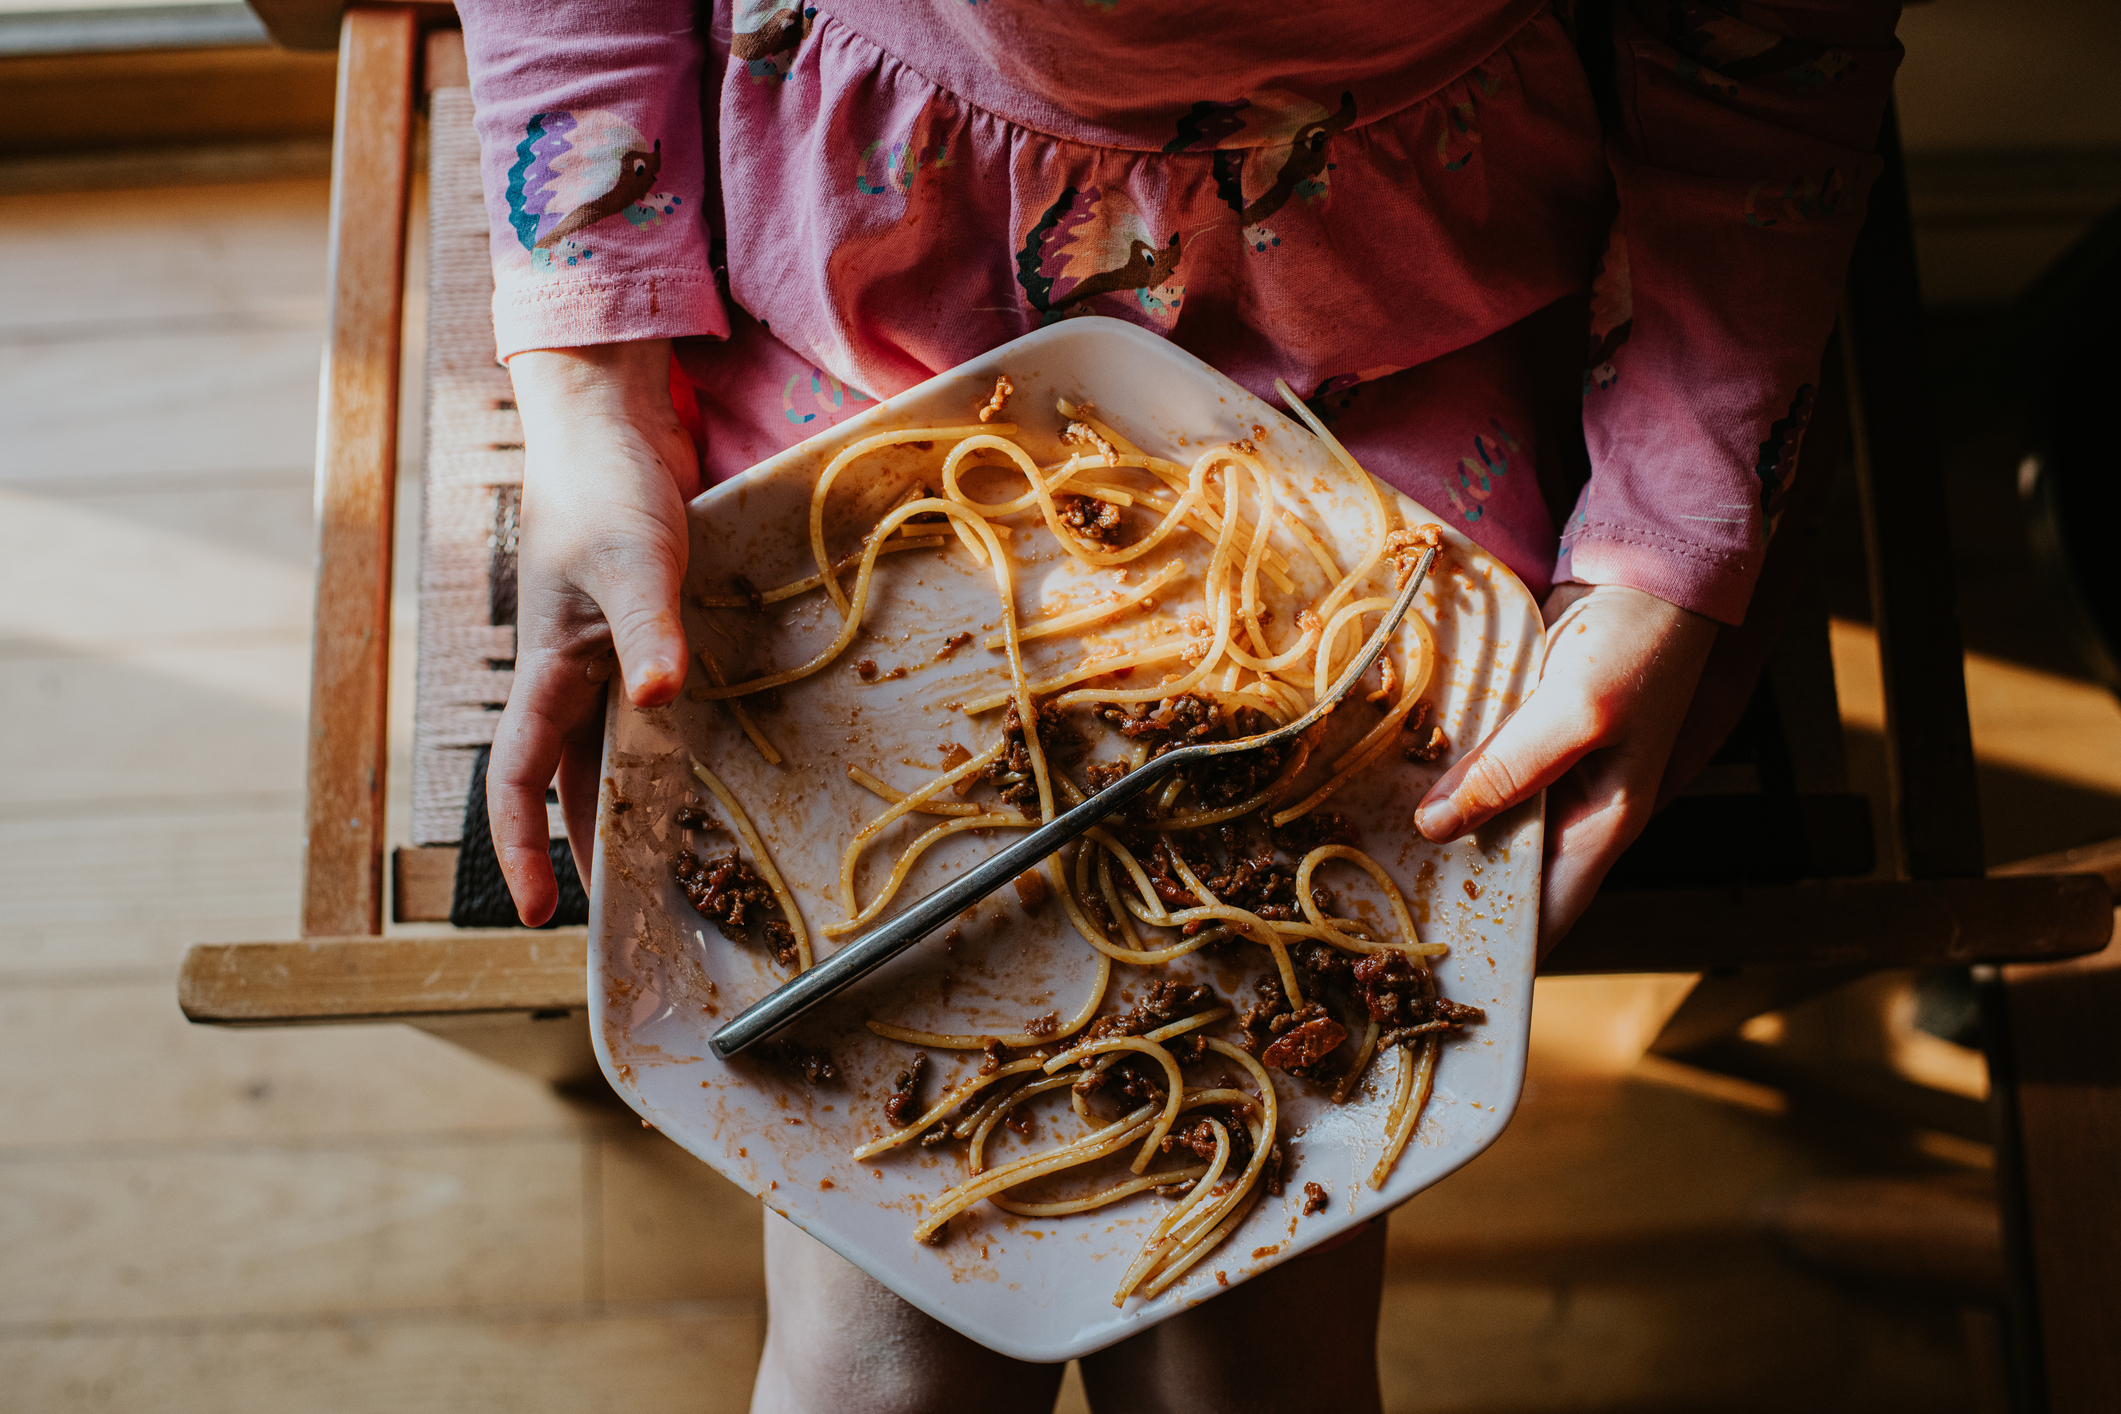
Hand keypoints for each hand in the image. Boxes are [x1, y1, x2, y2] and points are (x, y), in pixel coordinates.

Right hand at [488, 339, 698, 925]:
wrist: (612, 417)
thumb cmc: (607, 484)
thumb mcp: (633, 562)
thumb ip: (647, 631)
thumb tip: (659, 697)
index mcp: (549, 667)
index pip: (520, 778)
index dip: (522, 847)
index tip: (537, 913)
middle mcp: (571, 669)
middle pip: (568, 776)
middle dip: (585, 842)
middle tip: (623, 906)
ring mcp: (604, 649)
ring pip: (609, 745)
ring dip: (628, 795)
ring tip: (665, 853)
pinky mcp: (641, 625)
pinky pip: (644, 704)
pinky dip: (664, 740)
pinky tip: (701, 759)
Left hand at [1414, 582, 1717, 955]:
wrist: (1648, 568)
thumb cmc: (1635, 644)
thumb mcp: (1573, 712)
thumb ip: (1508, 771)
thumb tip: (1437, 829)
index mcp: (1603, 824)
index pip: (1549, 912)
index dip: (1501, 948)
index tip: (1439, 977)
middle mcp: (1573, 808)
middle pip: (1507, 872)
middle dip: (1452, 893)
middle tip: (1377, 918)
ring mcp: (1546, 770)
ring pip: (1484, 821)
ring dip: (1437, 835)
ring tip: (1365, 860)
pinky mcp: (1522, 732)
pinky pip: (1475, 770)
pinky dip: (1440, 779)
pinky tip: (1387, 786)